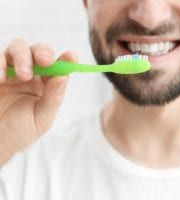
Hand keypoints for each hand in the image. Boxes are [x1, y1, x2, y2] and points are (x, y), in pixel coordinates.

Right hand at [0, 38, 77, 165]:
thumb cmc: (19, 131)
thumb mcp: (41, 119)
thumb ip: (53, 98)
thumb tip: (64, 76)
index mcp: (46, 84)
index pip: (58, 66)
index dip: (66, 59)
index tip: (72, 57)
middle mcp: (30, 73)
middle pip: (38, 51)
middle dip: (43, 52)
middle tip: (45, 61)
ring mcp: (10, 70)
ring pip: (18, 47)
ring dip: (23, 56)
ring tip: (23, 75)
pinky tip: (1, 78)